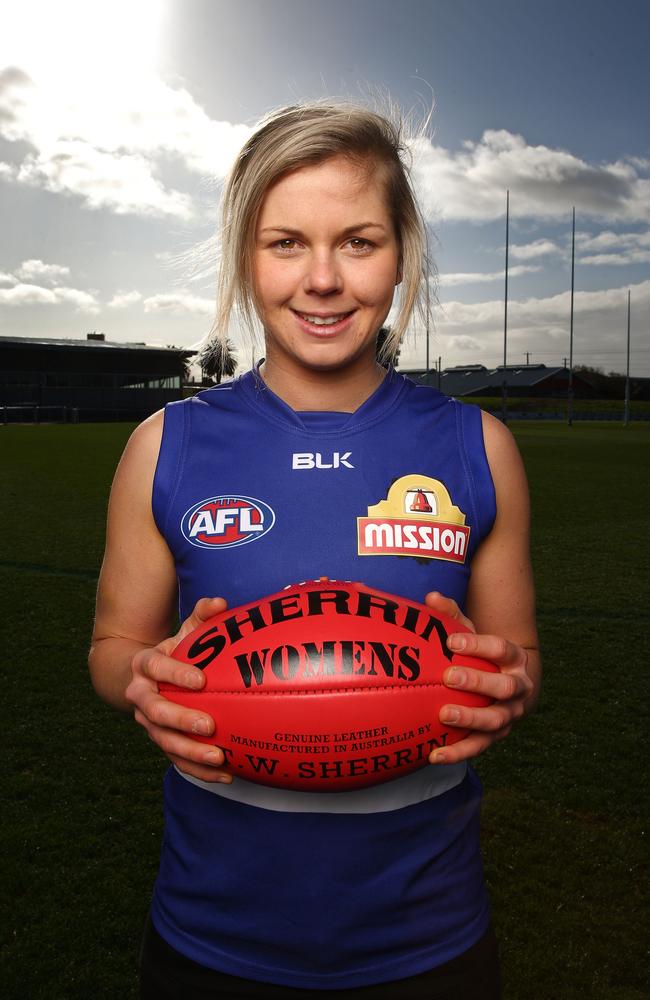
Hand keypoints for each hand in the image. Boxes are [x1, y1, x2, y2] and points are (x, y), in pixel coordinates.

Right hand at [125, 597, 232, 782]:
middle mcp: (140, 696)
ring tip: (219, 757)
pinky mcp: (160, 741)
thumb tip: (221, 604)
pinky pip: (177, 759)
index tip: (201, 680)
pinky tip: (226, 773)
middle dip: (181, 720)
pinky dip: (198, 769)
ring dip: (190, 752)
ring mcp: (147, 722)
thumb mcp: (184, 631)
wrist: (140, 678)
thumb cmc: (174, 651)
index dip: (175, 674)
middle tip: (209, 725)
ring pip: (164, 741)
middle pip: (155, 711)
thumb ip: (202, 616)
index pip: (156, 668)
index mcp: (144, 665)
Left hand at [423, 591, 537, 764]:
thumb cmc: (483, 656)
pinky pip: (479, 746)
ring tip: (444, 715)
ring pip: (496, 719)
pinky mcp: (497, 736)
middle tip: (449, 676)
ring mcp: (510, 714)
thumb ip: (453, 616)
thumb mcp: (473, 633)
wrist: (512, 686)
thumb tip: (431, 598)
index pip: (501, 649)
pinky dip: (458, 752)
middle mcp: (518, 687)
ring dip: (471, 718)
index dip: (478, 645)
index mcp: (514, 659)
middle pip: (504, 686)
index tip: (451, 641)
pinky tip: (433, 755)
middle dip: (477, 681)